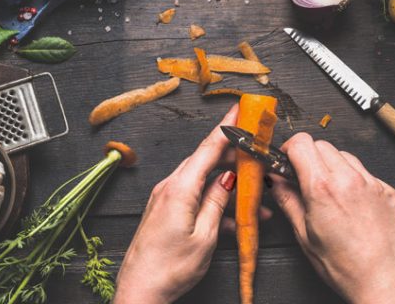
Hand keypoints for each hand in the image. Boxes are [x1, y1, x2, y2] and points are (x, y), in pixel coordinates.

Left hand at [113, 105, 239, 303]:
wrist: (139, 292)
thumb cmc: (169, 269)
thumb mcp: (205, 236)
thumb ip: (218, 203)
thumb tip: (228, 179)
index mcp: (179, 189)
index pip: (208, 148)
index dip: (227, 127)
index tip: (240, 108)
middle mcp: (169, 187)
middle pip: (206, 160)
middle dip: (232, 155)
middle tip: (255, 150)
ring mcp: (165, 199)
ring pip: (202, 180)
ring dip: (227, 185)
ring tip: (255, 197)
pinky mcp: (164, 211)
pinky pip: (193, 196)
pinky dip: (214, 201)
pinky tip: (233, 217)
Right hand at [269, 133, 394, 303]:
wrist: (379, 279)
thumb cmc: (342, 265)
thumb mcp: (303, 233)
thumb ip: (287, 199)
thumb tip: (275, 180)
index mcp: (322, 188)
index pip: (301, 143)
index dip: (289, 148)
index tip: (287, 160)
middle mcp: (348, 179)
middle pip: (322, 145)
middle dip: (309, 156)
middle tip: (305, 178)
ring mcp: (371, 182)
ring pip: (344, 155)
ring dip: (332, 165)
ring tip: (329, 191)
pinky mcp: (386, 189)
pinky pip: (364, 172)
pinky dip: (353, 179)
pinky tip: (349, 201)